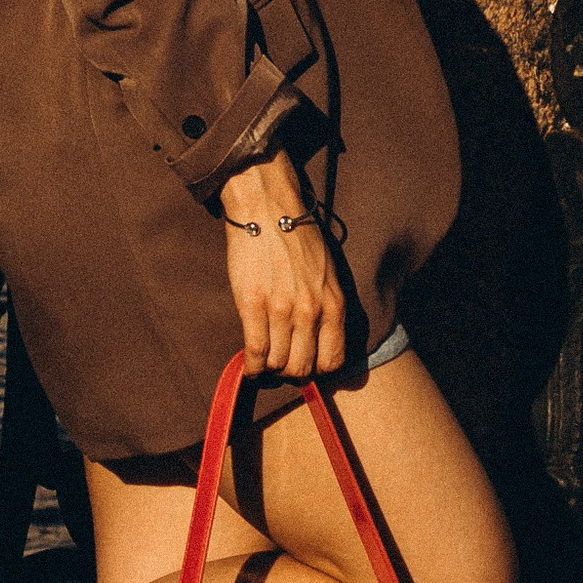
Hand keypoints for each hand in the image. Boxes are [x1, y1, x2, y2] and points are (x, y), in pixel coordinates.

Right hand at [215, 150, 348, 380]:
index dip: (316, 370)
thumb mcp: (327, 274)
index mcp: (334, 304)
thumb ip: (325, 307)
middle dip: (290, 372)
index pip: (332, 361)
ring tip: (263, 362)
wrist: (268, 209)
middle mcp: (311, 311)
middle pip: (302, 367)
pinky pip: (255, 351)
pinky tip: (249, 365)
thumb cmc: (297, 239)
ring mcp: (282, 309)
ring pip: (277, 363)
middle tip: (280, 365)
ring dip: (269, 368)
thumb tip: (315, 340)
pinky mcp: (253, 304)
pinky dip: (251, 366)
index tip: (305, 364)